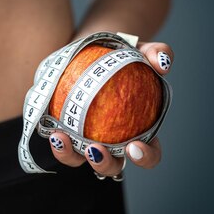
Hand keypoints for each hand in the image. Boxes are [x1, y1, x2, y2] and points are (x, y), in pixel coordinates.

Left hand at [48, 40, 173, 175]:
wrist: (89, 48)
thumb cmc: (121, 53)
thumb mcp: (141, 48)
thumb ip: (157, 53)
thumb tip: (162, 64)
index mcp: (137, 130)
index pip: (148, 153)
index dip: (145, 157)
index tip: (135, 146)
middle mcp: (111, 140)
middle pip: (112, 165)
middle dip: (105, 163)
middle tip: (96, 149)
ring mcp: (85, 138)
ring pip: (79, 159)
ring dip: (70, 156)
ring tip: (62, 138)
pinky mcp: (63, 129)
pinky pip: (59, 142)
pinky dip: (56, 141)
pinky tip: (52, 130)